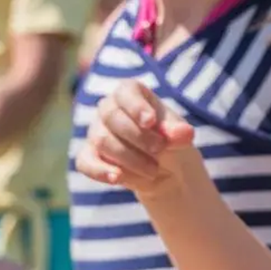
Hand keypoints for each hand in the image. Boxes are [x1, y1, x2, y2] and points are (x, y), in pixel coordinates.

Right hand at [77, 80, 203, 197]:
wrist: (163, 168)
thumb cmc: (169, 140)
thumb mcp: (178, 135)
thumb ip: (179, 132)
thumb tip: (184, 133)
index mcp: (131, 94)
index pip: (126, 91)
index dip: (135, 106)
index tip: (150, 121)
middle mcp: (108, 109)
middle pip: (112, 117)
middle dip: (138, 136)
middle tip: (160, 149)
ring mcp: (95, 132)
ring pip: (103, 141)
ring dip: (130, 158)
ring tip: (153, 170)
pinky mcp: (88, 156)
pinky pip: (85, 162)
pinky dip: (100, 171)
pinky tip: (117, 178)